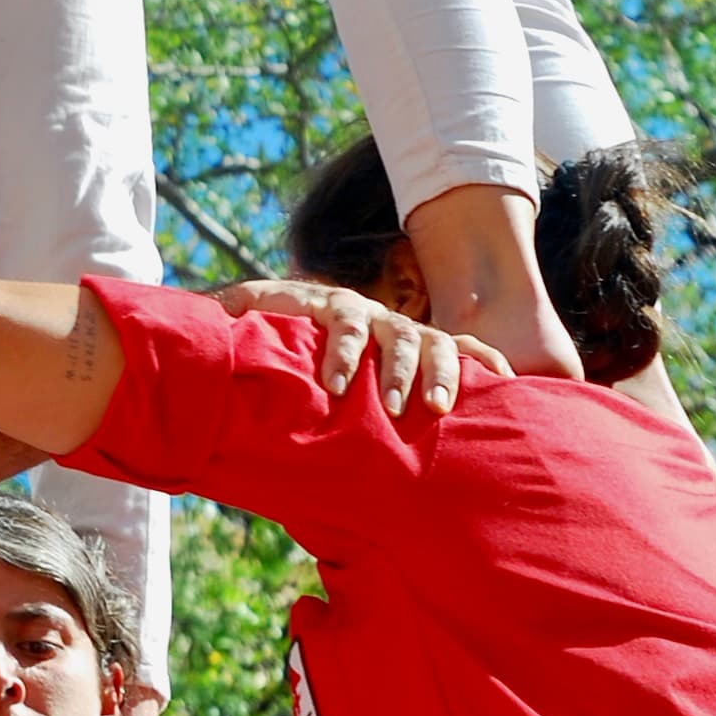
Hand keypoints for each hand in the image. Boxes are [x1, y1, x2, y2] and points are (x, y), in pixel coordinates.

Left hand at [209, 274, 511, 413]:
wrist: (311, 312)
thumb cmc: (281, 325)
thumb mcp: (258, 316)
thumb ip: (238, 311)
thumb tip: (210, 311)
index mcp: (333, 306)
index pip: (339, 319)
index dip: (339, 350)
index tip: (334, 386)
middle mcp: (375, 315)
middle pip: (392, 334)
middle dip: (393, 369)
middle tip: (390, 407)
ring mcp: (406, 330)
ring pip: (433, 342)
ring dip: (438, 372)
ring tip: (438, 409)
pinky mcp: (433, 347)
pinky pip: (468, 350)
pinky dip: (486, 363)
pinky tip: (506, 384)